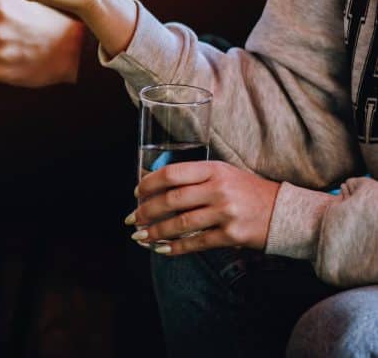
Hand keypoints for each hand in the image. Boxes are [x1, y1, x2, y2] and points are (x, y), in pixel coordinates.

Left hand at [127, 161, 280, 255]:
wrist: (286, 212)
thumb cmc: (248, 192)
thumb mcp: (223, 174)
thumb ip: (194, 178)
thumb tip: (152, 183)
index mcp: (214, 169)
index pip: (172, 174)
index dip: (149, 184)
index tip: (136, 192)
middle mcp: (219, 189)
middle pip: (172, 200)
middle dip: (146, 211)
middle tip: (132, 218)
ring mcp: (227, 213)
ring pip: (181, 223)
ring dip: (156, 232)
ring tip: (141, 236)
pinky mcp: (233, 236)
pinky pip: (196, 243)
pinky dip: (176, 248)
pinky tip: (162, 249)